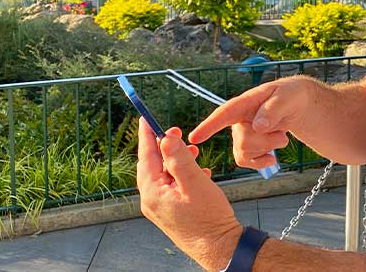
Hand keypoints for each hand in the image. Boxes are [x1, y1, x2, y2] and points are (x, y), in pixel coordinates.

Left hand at [137, 119, 241, 270]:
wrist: (220, 248)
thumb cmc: (209, 219)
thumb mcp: (195, 182)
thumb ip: (179, 158)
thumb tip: (166, 138)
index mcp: (153, 193)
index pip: (146, 157)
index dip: (147, 135)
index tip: (145, 119)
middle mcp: (152, 201)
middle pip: (153, 165)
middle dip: (165, 147)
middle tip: (177, 132)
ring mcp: (161, 208)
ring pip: (165, 175)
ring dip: (177, 161)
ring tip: (194, 152)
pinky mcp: (172, 212)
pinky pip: (172, 186)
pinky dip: (183, 175)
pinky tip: (199, 172)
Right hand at [189, 76, 317, 170]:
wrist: (297, 106)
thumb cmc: (290, 96)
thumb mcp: (287, 98)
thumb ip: (273, 110)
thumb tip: (257, 126)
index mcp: (245, 103)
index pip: (224, 114)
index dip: (209, 126)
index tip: (194, 138)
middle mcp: (238, 119)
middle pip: (242, 140)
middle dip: (266, 142)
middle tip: (283, 133)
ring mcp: (241, 133)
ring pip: (243, 152)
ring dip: (267, 149)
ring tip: (280, 137)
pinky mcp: (248, 147)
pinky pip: (245, 162)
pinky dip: (260, 163)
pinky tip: (272, 158)